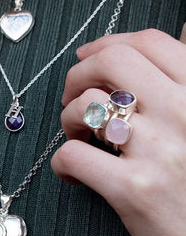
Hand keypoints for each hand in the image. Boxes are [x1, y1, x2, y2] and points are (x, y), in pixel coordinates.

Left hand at [51, 29, 185, 235]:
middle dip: (78, 73)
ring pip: (86, 106)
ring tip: (77, 137)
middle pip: (112, 62)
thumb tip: (133, 83)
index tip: (88, 58)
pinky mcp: (134, 191)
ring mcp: (160, 150)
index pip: (150, 43)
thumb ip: (180, 105)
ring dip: (68, 118)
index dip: (108, 45)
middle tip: (71, 95)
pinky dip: (61, 162)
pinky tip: (72, 173)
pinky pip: (72, 156)